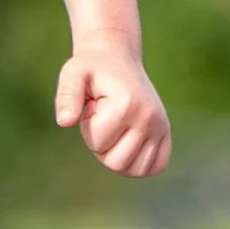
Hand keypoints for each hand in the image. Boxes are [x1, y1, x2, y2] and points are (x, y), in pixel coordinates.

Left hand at [56, 39, 172, 177]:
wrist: (116, 58)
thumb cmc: (91, 68)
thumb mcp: (72, 75)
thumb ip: (66, 97)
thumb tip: (64, 122)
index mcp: (126, 105)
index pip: (97, 144)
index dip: (88, 128)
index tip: (93, 106)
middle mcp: (149, 118)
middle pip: (117, 163)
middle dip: (101, 146)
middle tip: (103, 121)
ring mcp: (160, 126)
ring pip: (136, 170)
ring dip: (118, 156)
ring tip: (115, 130)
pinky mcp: (165, 132)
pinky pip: (156, 166)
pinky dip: (139, 164)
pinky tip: (129, 146)